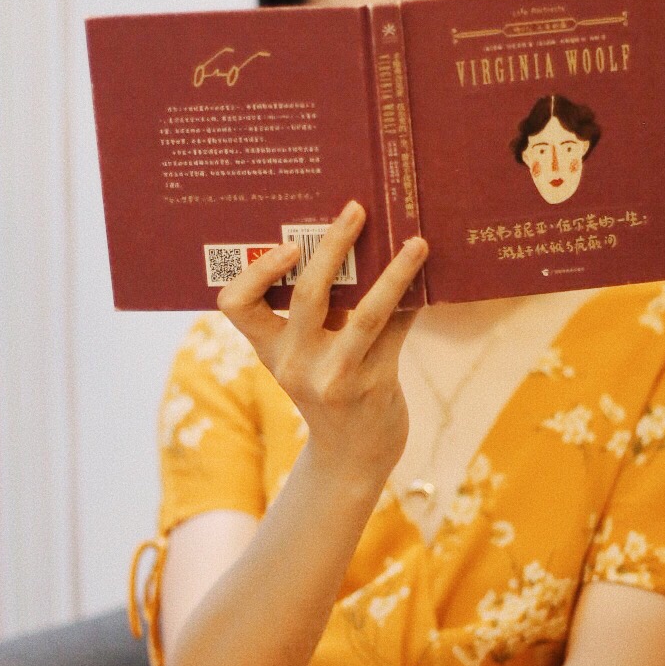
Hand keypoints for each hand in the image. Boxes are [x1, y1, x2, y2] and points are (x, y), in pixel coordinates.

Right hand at [217, 201, 427, 480]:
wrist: (352, 456)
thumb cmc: (330, 386)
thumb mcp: (308, 354)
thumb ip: (321, 309)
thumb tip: (355, 238)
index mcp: (270, 347)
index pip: (235, 304)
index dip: (256, 272)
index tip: (287, 245)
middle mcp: (295, 363)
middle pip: (308, 294)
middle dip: (332, 245)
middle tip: (356, 209)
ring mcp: (334, 377)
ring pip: (366, 312)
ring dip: (395, 273)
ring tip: (417, 242)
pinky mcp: (373, 386)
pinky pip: (397, 331)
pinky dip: (413, 301)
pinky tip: (429, 278)